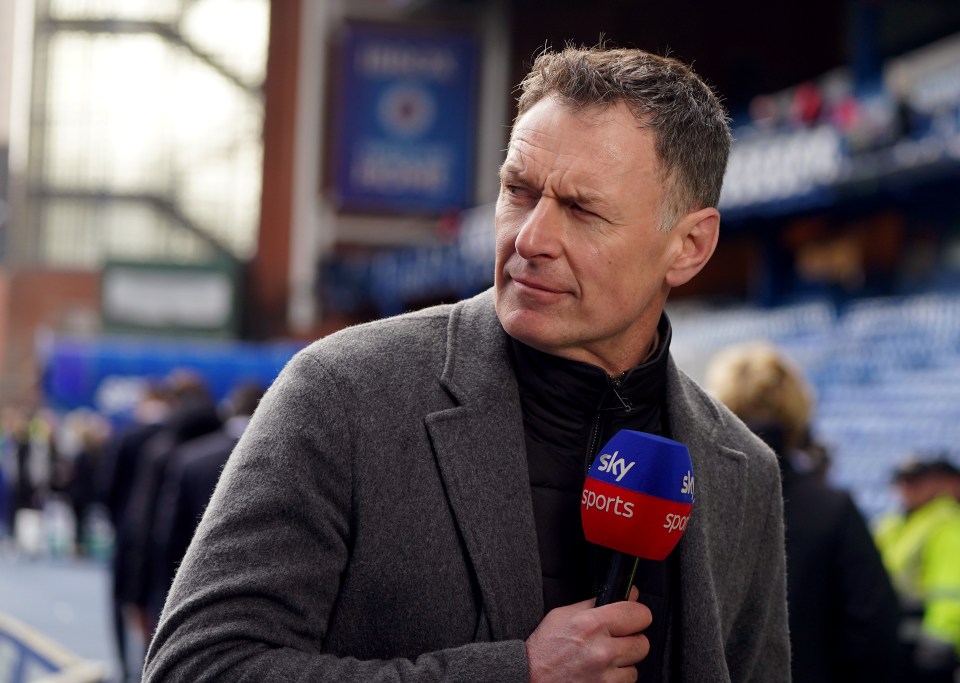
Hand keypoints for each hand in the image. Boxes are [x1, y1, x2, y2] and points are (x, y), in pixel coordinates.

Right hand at [525, 586, 651, 682]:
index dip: (637, 614)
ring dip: (624, 662)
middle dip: (631, 640)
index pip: (639, 614)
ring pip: (636, 665)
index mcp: (591, 624)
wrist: (531, 678)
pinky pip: (627, 681)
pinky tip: (601, 672)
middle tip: (616, 639)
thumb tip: (626, 594)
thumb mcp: (564, 614)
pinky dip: (617, 678)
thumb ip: (595, 604)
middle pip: (643, 642)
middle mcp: (602, 650)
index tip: (633, 616)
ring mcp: (605, 675)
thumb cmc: (545, 648)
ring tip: (603, 658)